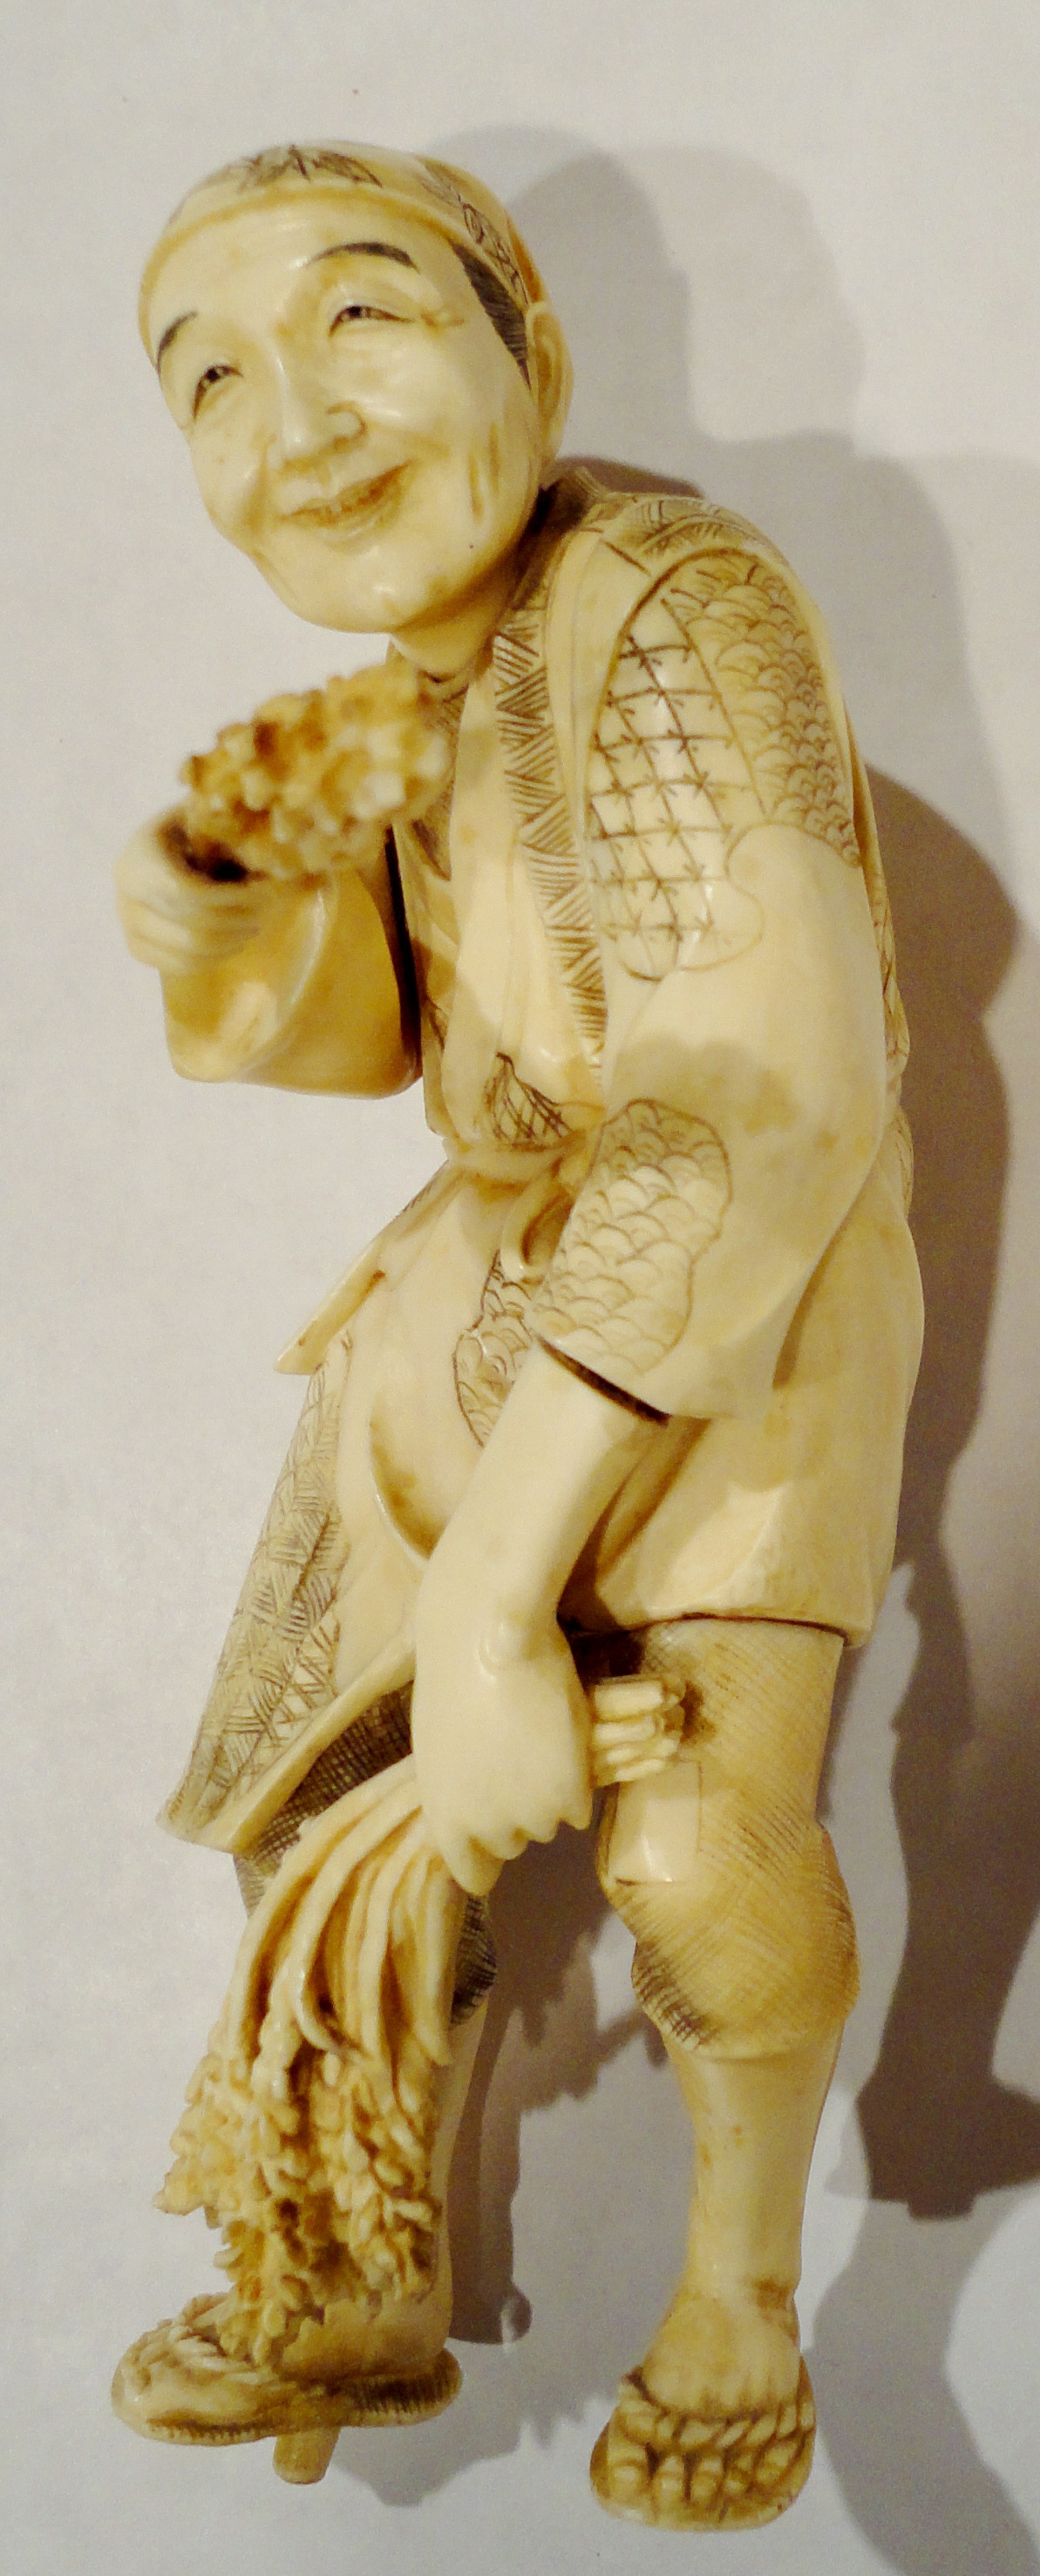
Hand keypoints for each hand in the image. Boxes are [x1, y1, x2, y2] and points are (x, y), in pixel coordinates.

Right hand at [115, 813, 283, 975]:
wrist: (164, 846)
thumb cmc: (197, 827)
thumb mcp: (211, 818)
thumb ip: (230, 832)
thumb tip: (267, 856)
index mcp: (141, 855)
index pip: (189, 894)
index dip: (233, 899)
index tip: (265, 891)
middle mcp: (126, 892)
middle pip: (192, 929)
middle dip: (237, 923)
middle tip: (266, 911)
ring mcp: (128, 923)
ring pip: (187, 952)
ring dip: (230, 942)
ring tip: (253, 925)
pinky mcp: (136, 946)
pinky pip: (179, 965)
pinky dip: (213, 958)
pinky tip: (234, 940)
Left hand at [411, 1543, 592, 1897]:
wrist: (491, 1637)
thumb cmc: (455, 1679)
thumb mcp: (439, 1750)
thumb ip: (457, 1793)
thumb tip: (471, 1811)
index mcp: (445, 1819)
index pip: (470, 1874)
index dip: (483, 1864)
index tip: (492, 1857)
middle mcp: (486, 1828)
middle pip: (512, 1844)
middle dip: (514, 1814)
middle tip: (514, 1766)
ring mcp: (532, 1815)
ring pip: (547, 1823)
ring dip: (545, 1795)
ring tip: (535, 1745)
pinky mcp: (572, 1795)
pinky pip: (579, 1803)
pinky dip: (575, 1780)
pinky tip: (560, 1742)